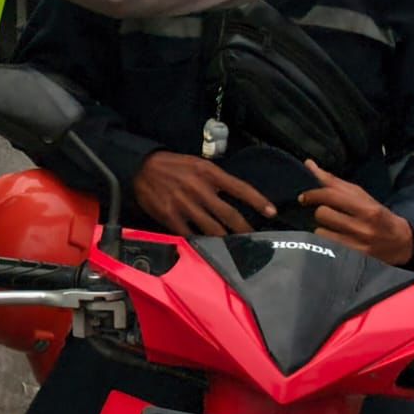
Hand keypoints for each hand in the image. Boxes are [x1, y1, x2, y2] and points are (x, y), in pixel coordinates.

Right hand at [133, 151, 276, 236]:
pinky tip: (209, 249)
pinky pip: (191, 234)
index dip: (258, 201)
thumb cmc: (173, 165)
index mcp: (209, 173)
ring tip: (236, 248)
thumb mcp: (198, 164)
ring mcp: (185, 204)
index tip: (271, 212)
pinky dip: (201, 242)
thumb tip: (234, 196)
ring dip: (226, 240)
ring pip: (213, 229)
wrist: (142, 167)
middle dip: (245, 229)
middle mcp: (199, 189)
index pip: (240, 188)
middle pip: (229, 214)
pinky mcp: (171, 217)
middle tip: (255, 240)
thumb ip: (216, 180)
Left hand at [298, 159, 413, 265]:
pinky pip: (326, 247)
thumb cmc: (378, 216)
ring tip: (331, 228)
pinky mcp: (353, 260)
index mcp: (367, 209)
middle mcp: (363, 228)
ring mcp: (358, 247)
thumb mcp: (362, 197)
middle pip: (323, 214)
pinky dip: (325, 241)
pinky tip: (332, 240)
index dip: (313, 194)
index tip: (304, 197)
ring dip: (322, 228)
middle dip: (321, 212)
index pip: (332, 196)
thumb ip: (335, 182)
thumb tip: (309, 165)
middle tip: (326, 213)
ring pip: (320, 232)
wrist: (401, 244)